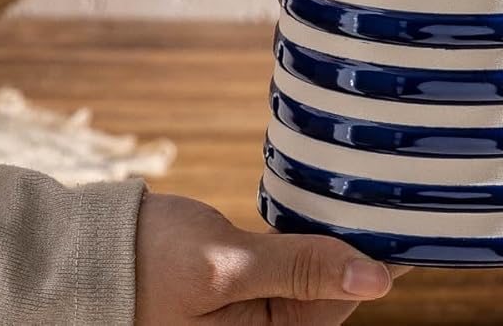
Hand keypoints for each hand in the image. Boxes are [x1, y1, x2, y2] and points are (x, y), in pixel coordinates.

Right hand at [135, 192, 400, 325]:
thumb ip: (301, 270)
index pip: (345, 300)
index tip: (415, 216)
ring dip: (339, 238)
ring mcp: (257, 315)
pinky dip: (311, 238)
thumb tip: (376, 280)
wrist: (87, 254)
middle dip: (362, 245)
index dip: (381, 257)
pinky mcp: (247, 290)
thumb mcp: (226, 266)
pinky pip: (294, 267)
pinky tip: (327, 207)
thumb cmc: (148, 263)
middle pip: (336, 290)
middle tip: (392, 189)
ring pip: (318, 274)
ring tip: (368, 191)